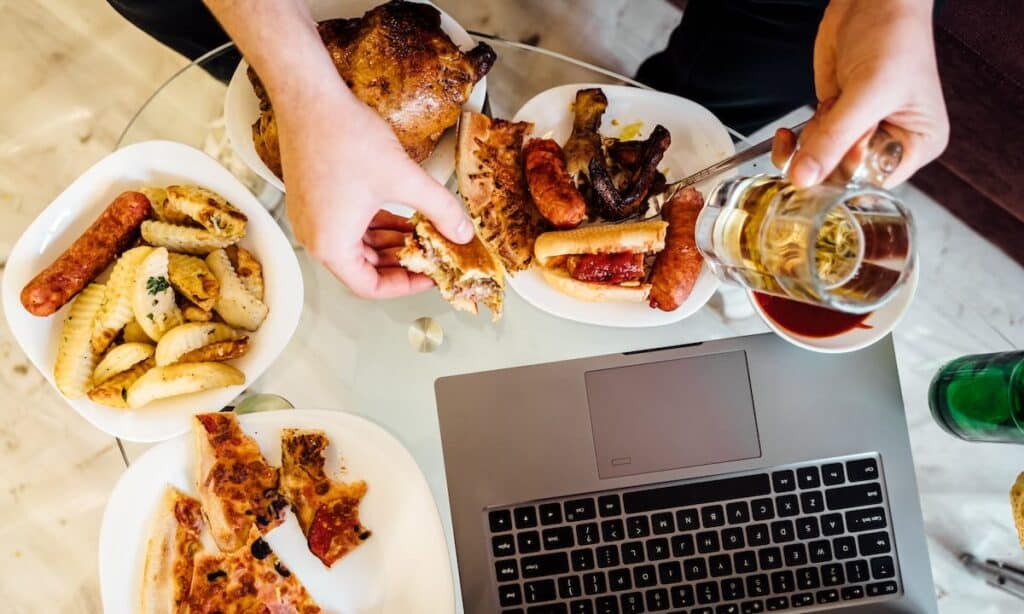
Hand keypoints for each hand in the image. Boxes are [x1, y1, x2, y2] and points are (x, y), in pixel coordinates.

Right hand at [275, 84, 474, 298]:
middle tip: (432, 254)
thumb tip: (462, 231)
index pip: (369, 287)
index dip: (404, 285)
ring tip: (423, 234)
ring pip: (358, 246)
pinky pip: (348, 225)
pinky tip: (402, 215)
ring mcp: (312, 217)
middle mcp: (315, 237)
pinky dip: (375, 225)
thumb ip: (439, 209)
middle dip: (401, 261)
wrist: (309, 97)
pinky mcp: (314, 198)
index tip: (429, 276)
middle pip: (363, 268)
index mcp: (331, 245)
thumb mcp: (403, 178)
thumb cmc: (343, 137)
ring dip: (390, 242)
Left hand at [773, 0, 948, 186]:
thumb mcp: (868, 92)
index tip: (830, 156)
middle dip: (824, 154)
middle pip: (843, 178)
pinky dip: (794, 144)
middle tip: (828, 123)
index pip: (874, 182)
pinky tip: (788, 134)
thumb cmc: (893, 37)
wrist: (871, 2)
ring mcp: (858, 134)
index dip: (846, 174)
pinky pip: (807, 150)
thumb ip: (834, 138)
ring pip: (819, 165)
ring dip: (811, 141)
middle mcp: (889, 144)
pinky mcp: (833, 123)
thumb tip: (804, 177)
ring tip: (829, 108)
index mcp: (917, 144)